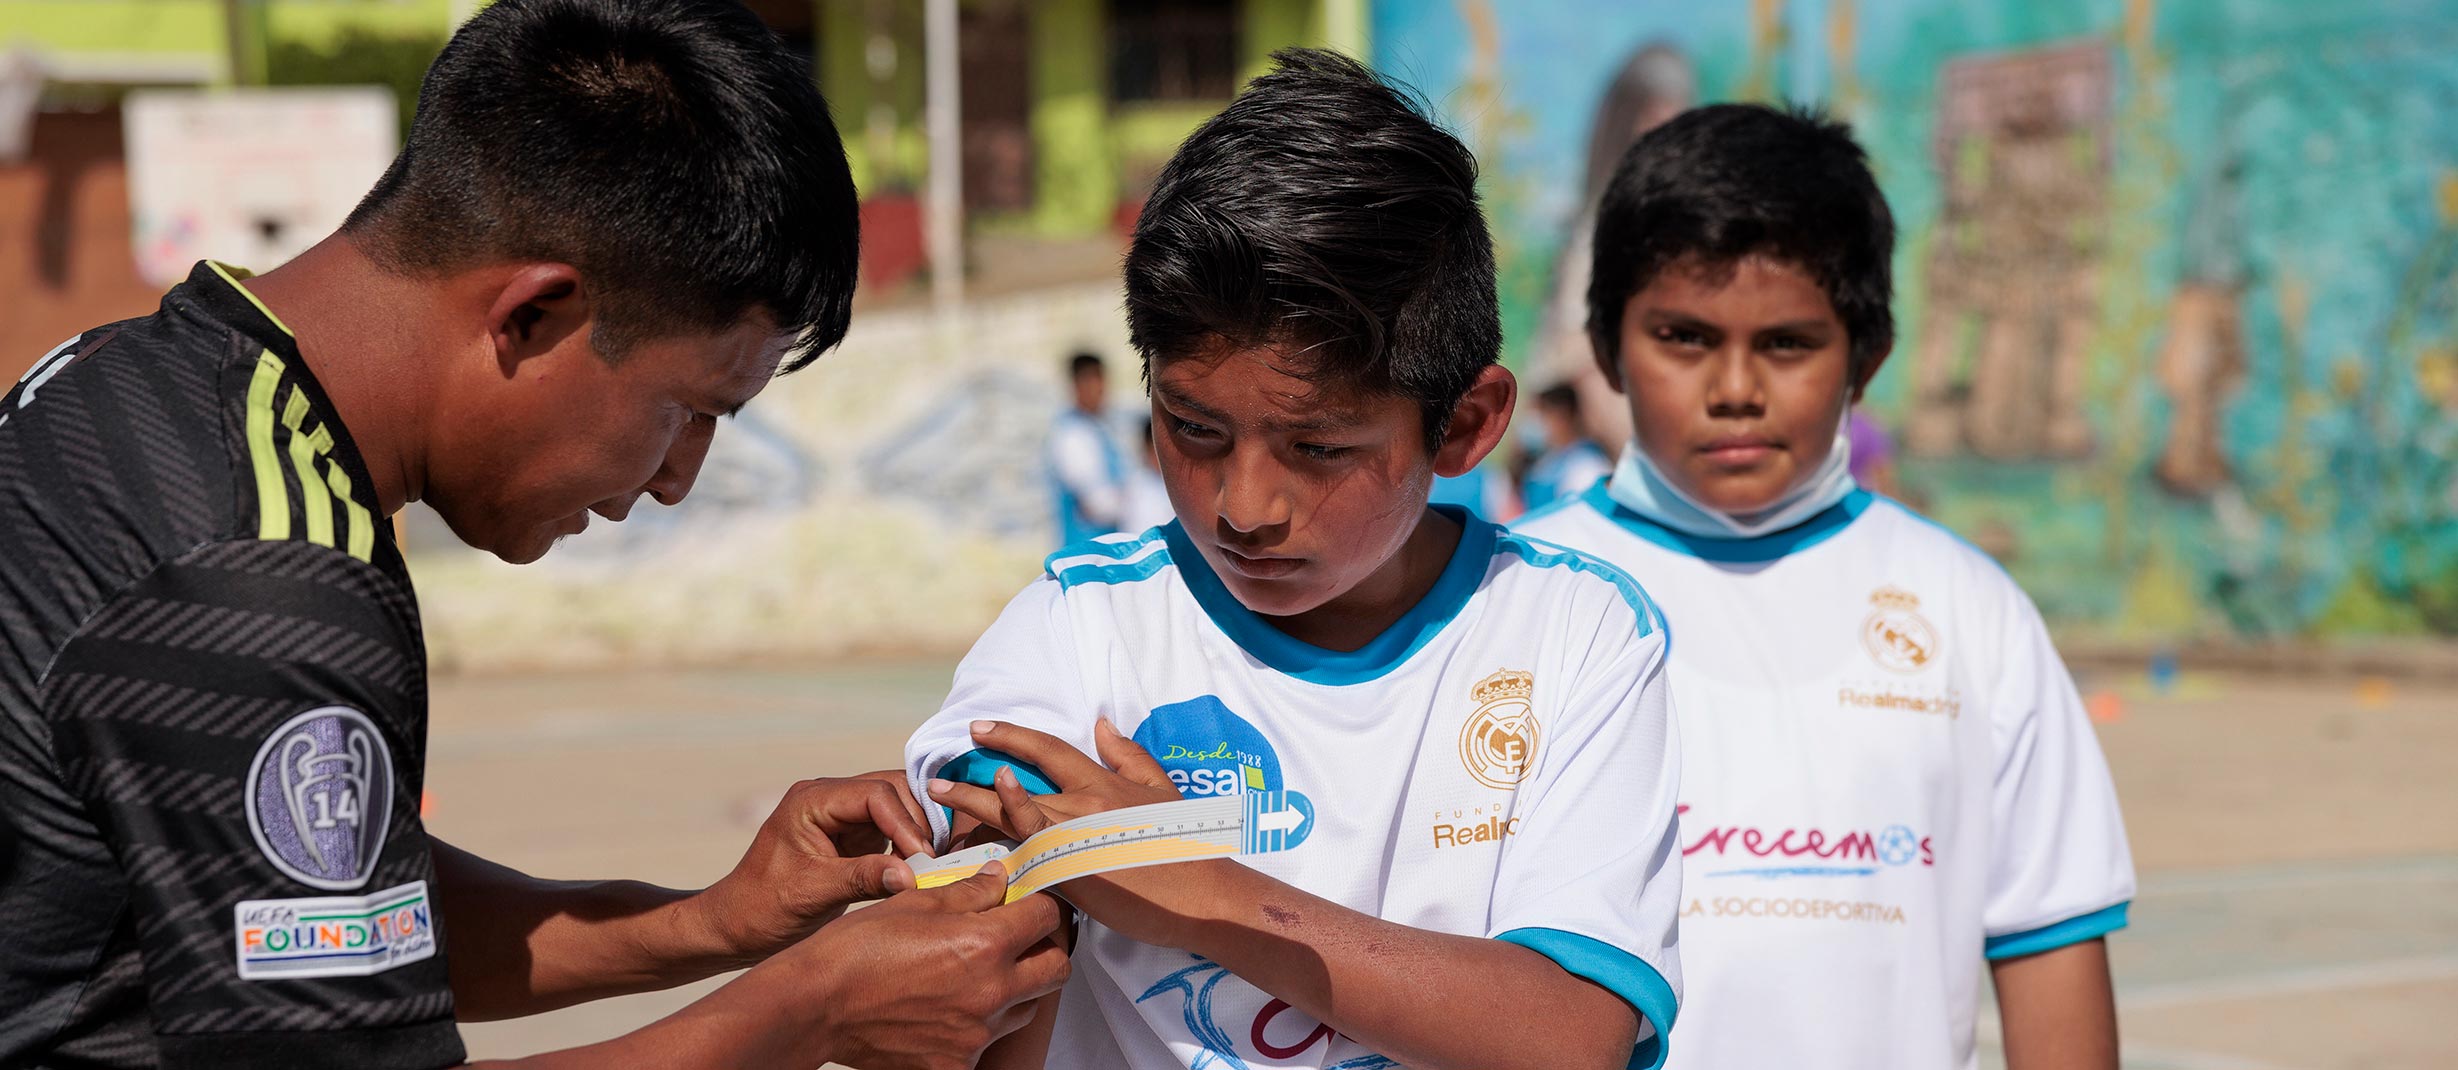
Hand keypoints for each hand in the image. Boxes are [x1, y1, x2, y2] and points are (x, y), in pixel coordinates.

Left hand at [687, 772, 934, 963]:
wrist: (737, 926)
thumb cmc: (762, 908)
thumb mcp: (811, 894)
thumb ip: (861, 878)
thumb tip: (912, 876)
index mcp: (811, 800)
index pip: (874, 794)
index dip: (904, 823)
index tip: (922, 860)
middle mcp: (828, 798)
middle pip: (892, 790)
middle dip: (916, 824)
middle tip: (932, 863)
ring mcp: (842, 815)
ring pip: (898, 806)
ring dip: (916, 833)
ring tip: (928, 868)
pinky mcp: (852, 835)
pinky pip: (892, 828)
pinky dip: (910, 845)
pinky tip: (919, 869)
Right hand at [769, 861, 1071, 1069]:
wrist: (815, 1006)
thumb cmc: (857, 948)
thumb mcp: (915, 903)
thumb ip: (969, 892)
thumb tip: (1000, 878)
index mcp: (984, 944)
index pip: (1047, 917)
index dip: (1041, 904)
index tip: (1030, 903)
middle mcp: (990, 993)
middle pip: (1056, 968)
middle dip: (1045, 947)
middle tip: (1020, 938)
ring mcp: (975, 1035)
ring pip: (1026, 1007)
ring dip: (1015, 988)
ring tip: (978, 974)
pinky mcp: (956, 1065)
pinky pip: (987, 1042)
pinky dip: (977, 1026)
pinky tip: (948, 1009)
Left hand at [927, 720, 1218, 944]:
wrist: (1202, 894)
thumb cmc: (1185, 844)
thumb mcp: (1162, 789)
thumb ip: (1128, 756)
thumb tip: (1100, 723)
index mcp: (1103, 783)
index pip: (1048, 749)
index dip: (1011, 736)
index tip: (978, 728)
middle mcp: (1082, 805)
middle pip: (1016, 783)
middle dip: (973, 777)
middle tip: (936, 773)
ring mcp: (1072, 840)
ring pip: (1011, 818)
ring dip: (971, 807)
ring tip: (938, 798)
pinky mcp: (1070, 877)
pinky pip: (1022, 858)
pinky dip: (994, 850)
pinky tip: (967, 844)